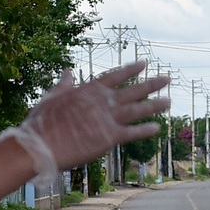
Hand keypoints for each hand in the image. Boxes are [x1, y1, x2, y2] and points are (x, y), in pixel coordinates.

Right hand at [1, 62, 169, 179]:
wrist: (40, 146)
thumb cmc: (41, 123)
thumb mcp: (51, 97)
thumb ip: (64, 84)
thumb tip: (68, 70)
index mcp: (89, 90)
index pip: (115, 76)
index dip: (131, 69)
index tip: (144, 64)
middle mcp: (103, 101)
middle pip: (133, 90)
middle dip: (151, 84)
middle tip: (167, 79)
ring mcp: (108, 119)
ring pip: (138, 110)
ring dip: (155, 105)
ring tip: (168, 101)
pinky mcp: (110, 137)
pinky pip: (133, 133)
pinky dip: (146, 130)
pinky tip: (157, 127)